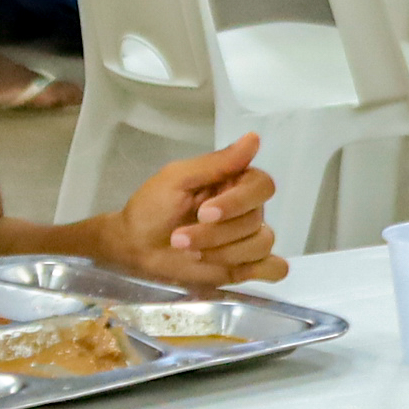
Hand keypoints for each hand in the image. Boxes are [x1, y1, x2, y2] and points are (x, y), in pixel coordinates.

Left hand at [107, 133, 283, 284]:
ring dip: (224, 252)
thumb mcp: (177, 179)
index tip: (204, 212)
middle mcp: (246, 210)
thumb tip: (254, 138)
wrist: (134, 247)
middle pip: (256, 219)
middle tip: (180, 239)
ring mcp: (245, 239)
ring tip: (191, 254)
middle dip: (216, 233)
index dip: (238, 202)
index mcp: (233, 183)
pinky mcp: (243, 268)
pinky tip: (243, 269)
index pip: (262, 186)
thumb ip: (217, 163)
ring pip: (261, 244)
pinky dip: (266, 270)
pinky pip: (274, 268)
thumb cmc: (152, 207)